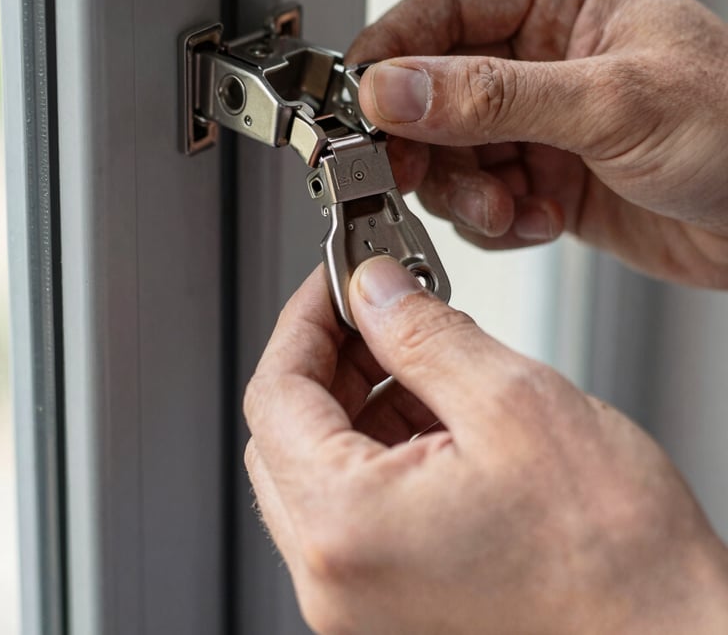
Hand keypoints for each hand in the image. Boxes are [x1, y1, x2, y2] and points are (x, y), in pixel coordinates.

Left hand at [244, 257, 727, 634]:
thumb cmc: (610, 554)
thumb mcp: (510, 402)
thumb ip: (421, 333)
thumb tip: (373, 289)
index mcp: (345, 527)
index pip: (273, 394)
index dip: (303, 320)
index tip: (335, 281)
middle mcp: (333, 577)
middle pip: (284, 433)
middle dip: (328, 357)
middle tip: (377, 310)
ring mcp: (356, 598)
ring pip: (317, 467)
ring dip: (356, 399)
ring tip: (419, 357)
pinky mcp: (387, 602)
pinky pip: (352, 506)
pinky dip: (379, 446)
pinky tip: (431, 410)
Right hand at [347, 0, 727, 287]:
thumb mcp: (610, 102)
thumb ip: (491, 96)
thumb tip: (392, 87)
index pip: (445, 7)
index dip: (392, 49)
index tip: (360, 100)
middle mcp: (545, 56)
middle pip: (435, 88)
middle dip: (426, 140)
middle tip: (413, 175)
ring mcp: (543, 121)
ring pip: (453, 151)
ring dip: (466, 191)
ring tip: (506, 210)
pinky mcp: (548, 177)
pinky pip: (485, 197)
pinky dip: (498, 220)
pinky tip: (539, 221)